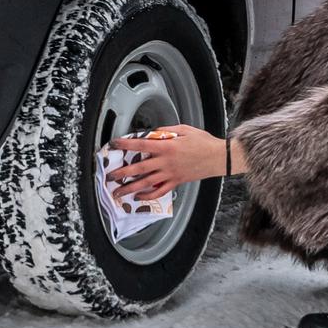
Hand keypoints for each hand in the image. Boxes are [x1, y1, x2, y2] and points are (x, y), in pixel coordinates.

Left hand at [106, 125, 224, 201]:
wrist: (218, 157)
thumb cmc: (203, 142)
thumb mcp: (185, 129)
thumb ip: (167, 131)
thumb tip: (153, 133)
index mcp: (167, 147)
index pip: (141, 146)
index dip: (126, 145)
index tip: (114, 144)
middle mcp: (166, 162)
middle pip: (139, 169)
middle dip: (122, 173)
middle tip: (109, 176)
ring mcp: (170, 174)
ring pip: (146, 183)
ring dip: (130, 188)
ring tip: (118, 192)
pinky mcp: (176, 182)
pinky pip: (159, 191)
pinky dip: (148, 196)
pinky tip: (139, 197)